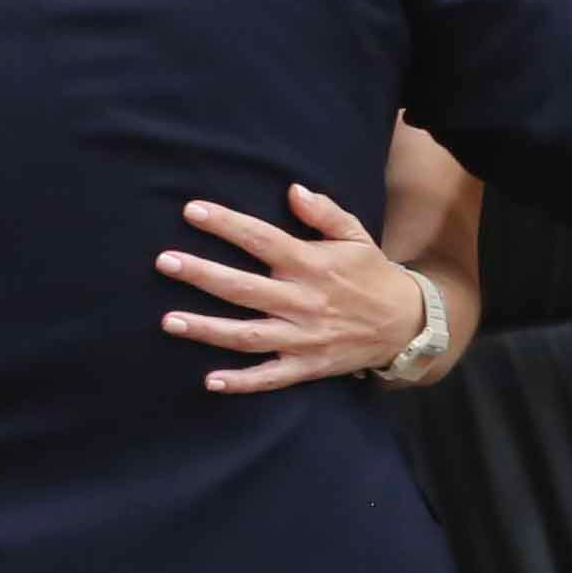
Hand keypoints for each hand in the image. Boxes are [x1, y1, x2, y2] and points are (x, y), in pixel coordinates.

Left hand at [157, 183, 433, 392]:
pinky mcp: (308, 366)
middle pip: (244, 288)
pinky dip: (242, 381)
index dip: (225, 224)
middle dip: (202, 275)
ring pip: (248, 335)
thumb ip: (324, 213)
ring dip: (207, 329)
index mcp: (311, 264)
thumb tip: (292, 191)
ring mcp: (303, 337)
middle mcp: (303, 301)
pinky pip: (270, 377)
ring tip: (169, 321)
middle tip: (165, 262)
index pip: (261, 239)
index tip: (191, 211)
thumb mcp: (356, 235)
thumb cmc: (372, 274)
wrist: (406, 324)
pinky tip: (210, 381)